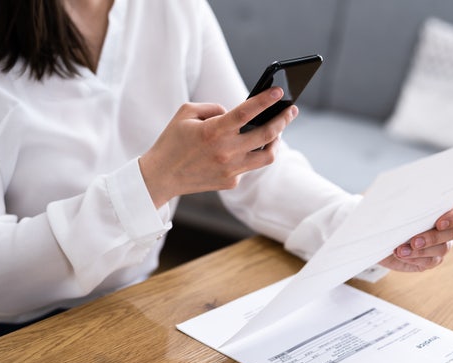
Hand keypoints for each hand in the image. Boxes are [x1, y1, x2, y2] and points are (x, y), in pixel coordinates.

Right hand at [138, 87, 297, 206]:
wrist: (161, 177)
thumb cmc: (172, 141)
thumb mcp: (186, 113)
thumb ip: (214, 108)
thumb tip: (236, 112)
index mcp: (214, 131)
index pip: (247, 112)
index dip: (266, 100)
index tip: (280, 91)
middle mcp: (226, 151)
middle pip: (267, 134)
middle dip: (284, 119)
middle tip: (291, 110)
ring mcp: (231, 169)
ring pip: (267, 155)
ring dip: (276, 141)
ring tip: (278, 131)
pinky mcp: (231, 182)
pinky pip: (249, 165)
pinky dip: (250, 154)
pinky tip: (247, 147)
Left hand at [379, 200, 452, 272]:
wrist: (382, 236)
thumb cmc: (391, 216)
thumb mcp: (396, 207)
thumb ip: (406, 204)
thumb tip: (402, 202)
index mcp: (443, 209)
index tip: (439, 223)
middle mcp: (446, 228)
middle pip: (452, 233)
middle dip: (432, 238)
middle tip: (414, 241)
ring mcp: (442, 244)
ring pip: (442, 249)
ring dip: (420, 251)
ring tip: (400, 250)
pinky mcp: (432, 259)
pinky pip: (430, 261)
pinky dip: (415, 258)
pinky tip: (402, 255)